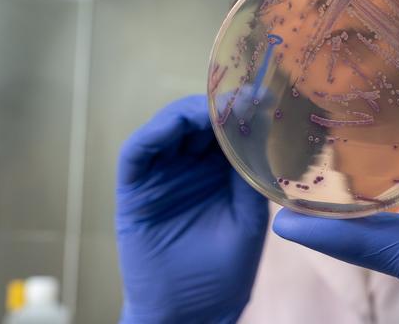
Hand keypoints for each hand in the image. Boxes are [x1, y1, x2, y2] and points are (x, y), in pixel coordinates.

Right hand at [116, 95, 267, 322]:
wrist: (192, 311)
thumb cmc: (224, 270)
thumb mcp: (248, 217)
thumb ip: (251, 175)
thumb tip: (264, 125)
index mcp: (217, 171)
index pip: (225, 130)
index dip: (242, 111)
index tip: (264, 98)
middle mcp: (187, 166)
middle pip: (197, 122)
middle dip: (218, 106)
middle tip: (243, 96)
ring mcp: (159, 174)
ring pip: (167, 128)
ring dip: (189, 113)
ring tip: (215, 108)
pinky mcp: (134, 189)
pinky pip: (137, 152)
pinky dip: (154, 133)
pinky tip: (178, 123)